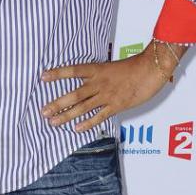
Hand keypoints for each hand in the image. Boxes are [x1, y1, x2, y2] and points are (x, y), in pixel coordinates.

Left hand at [41, 43, 174, 131]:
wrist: (153, 68)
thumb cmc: (135, 65)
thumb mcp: (113, 66)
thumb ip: (99, 73)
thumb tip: (88, 78)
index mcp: (98, 69)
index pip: (73, 71)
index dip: (58, 73)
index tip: (43, 77)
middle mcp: (100, 83)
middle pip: (74, 94)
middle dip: (57, 104)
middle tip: (43, 111)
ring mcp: (108, 95)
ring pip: (83, 107)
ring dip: (67, 115)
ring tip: (53, 122)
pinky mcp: (117, 105)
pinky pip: (99, 116)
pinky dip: (88, 123)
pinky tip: (76, 129)